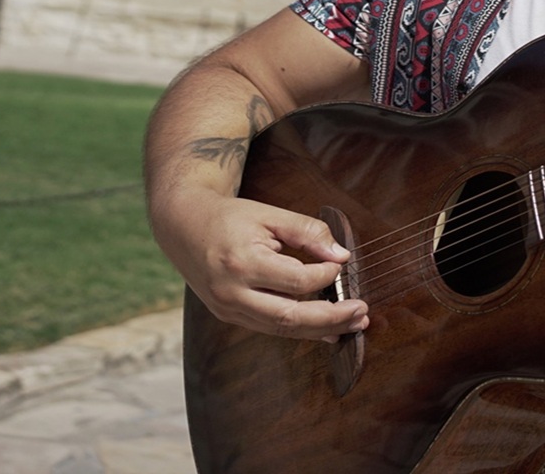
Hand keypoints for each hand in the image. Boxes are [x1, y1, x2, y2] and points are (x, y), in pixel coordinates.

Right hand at [151, 187, 368, 339]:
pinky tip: (326, 330)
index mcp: (242, 263)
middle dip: (332, 318)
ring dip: (321, 330)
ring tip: (353, 324)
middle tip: (362, 313)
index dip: (326, 276)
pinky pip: (269, 328)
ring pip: (281, 329)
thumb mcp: (269, 214)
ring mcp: (227, 309)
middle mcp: (231, 293)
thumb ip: (307, 231)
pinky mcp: (228, 315)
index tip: (341, 265)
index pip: (297, 281)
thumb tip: (342, 255)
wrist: (182, 224)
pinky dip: (299, 329)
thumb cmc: (229, 217)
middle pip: (290, 318)